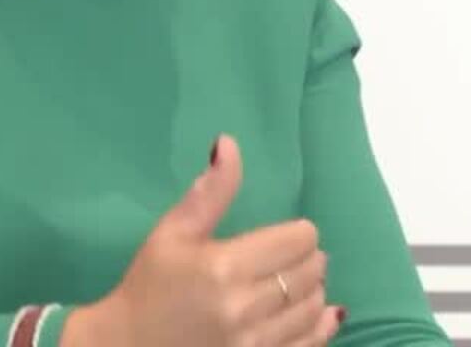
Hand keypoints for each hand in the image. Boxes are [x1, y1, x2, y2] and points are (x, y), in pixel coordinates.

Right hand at [62, 134, 343, 346]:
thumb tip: (229, 144)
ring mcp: (255, 344)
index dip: (300, 232)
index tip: (287, 234)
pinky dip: (321, 327)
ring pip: (313, 309)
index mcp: (225, 267)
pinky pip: (310, 345)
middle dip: (310, 259)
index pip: (297, 241)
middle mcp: (245, 307)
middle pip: (311, 272)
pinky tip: (321, 314)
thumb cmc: (149, 287)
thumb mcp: (171, 233)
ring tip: (299, 283)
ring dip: (314, 291)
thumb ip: (209, 193)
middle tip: (295, 257)